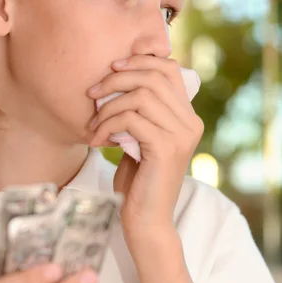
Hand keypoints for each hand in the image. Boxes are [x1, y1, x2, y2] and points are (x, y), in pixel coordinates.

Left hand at [87, 55, 203, 242]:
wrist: (146, 220)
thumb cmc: (138, 179)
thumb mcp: (140, 137)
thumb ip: (139, 110)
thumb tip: (118, 76)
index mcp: (187, 116)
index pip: (169, 69)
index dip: (140, 61)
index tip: (112, 68)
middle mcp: (190, 122)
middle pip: (153, 77)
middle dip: (116, 80)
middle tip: (91, 93)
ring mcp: (181, 135)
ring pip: (140, 96)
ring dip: (108, 106)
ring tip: (94, 124)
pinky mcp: (166, 148)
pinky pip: (131, 119)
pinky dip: (108, 125)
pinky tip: (97, 140)